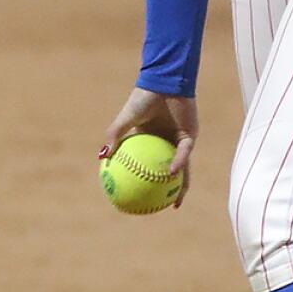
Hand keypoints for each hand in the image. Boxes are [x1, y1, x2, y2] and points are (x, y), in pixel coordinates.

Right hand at [98, 86, 197, 208]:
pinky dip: (177, 164)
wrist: (164, 82)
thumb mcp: (125, 119)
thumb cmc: (143, 98)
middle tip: (157, 209)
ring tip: (172, 202)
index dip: (143, 181)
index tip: (135, 197)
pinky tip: (171, 174)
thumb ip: (114, 136)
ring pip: (181, 169)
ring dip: (178, 186)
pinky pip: (184, 154)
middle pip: (166, 173)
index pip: (147, 165)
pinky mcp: (190, 136)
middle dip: (164, 193)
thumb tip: (101, 158)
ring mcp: (179, 141)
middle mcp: (166, 143)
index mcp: (150, 140)